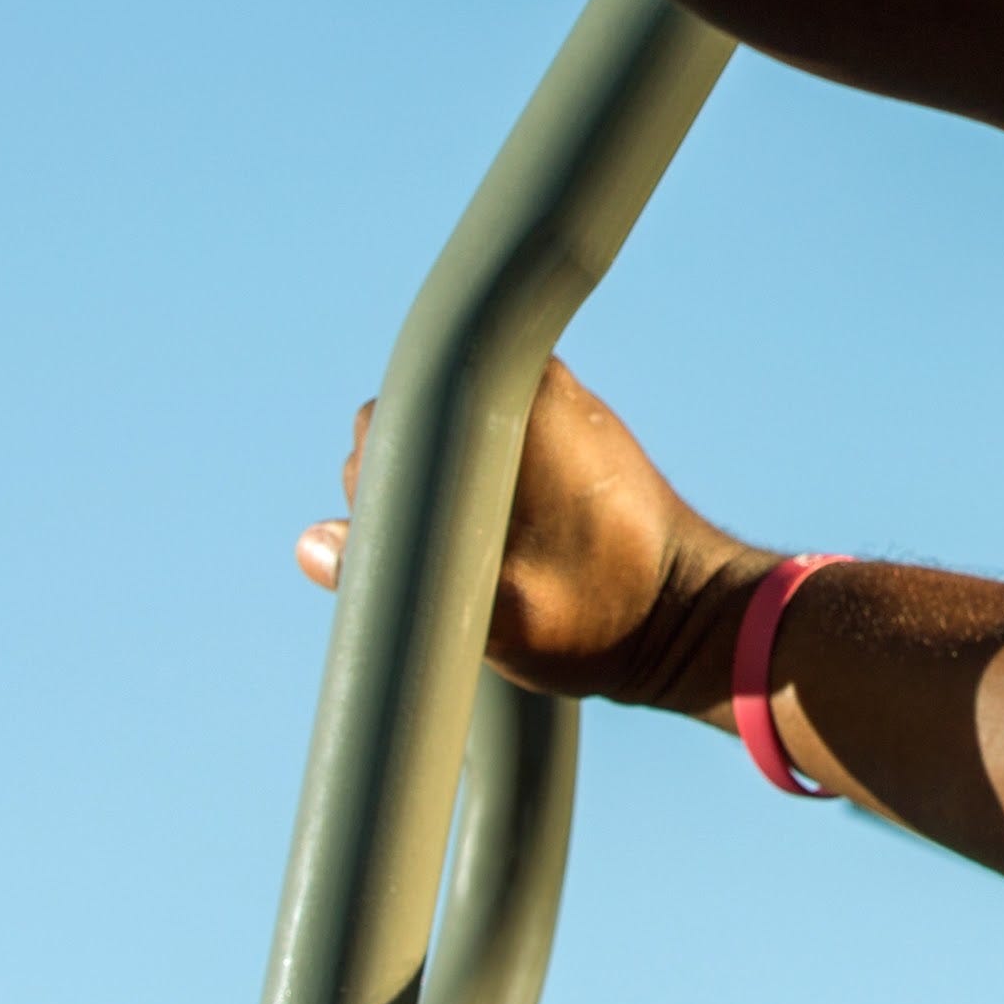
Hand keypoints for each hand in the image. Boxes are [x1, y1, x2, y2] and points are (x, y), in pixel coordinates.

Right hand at [296, 358, 775, 713]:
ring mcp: (550, 404)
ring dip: (444, 496)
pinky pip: (483, 447)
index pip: (384, 424)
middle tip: (463, 561)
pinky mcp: (566, 429)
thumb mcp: (489, 617)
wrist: (691, 618)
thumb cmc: (600, 619)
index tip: (425, 549)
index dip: (381, 496)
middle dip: (408, 494)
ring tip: (494, 557)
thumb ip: (393, 577)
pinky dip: (477, 492)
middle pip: (406, 426)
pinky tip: (510, 545)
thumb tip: (312, 540)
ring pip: (442, 440)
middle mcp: (532, 384)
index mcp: (512, 401)